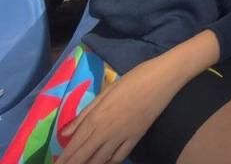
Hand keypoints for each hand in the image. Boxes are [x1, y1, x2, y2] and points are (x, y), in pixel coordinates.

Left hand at [58, 54, 184, 163]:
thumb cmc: (133, 79)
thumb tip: (64, 133)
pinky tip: (105, 162)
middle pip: (85, 156)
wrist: (163, 78)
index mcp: (97, 118)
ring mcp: (123, 136)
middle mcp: (107, 131)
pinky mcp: (137, 137)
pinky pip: (120, 156)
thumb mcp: (106, 91)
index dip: (63, 159)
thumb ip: (85, 114)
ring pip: (101, 160)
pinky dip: (110, 162)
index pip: (74, 145)